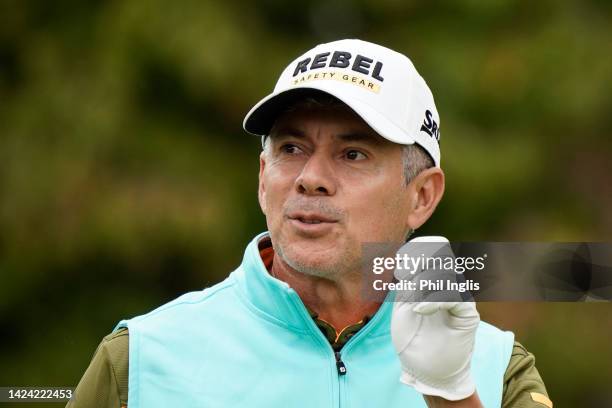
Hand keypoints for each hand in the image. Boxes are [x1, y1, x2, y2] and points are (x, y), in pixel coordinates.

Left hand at [391, 236, 479, 400]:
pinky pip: (456, 295)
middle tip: (406, 277)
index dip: (420, 248)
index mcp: (433, 280)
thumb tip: (410, 262)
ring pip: (447, 273)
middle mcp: (449, 285)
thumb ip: (407, 283)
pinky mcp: (467, 314)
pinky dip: (435, 299)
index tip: (401, 264)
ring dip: (424, 283)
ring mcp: (460, 297)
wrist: (425, 371)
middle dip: (421, 261)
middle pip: (442, 255)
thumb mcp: (401, 305)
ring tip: (412, 300)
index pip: (435, 250)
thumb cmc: (412, 339)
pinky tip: (420, 310)